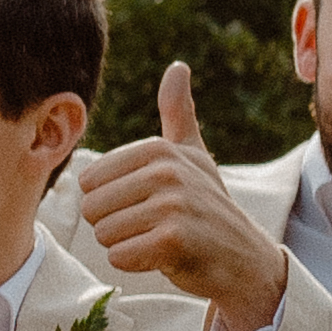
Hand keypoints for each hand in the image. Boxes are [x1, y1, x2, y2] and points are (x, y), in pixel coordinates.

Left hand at [71, 63, 288, 330]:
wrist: (243, 258)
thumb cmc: (207, 206)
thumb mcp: (193, 155)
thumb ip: (178, 113)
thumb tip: (178, 66)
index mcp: (158, 150)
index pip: (88, 182)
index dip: (109, 201)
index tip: (145, 203)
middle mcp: (167, 171)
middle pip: (92, 208)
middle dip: (114, 225)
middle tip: (151, 226)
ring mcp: (173, 205)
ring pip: (103, 234)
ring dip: (125, 245)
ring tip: (159, 239)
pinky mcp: (174, 240)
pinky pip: (119, 256)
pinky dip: (134, 264)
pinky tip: (164, 258)